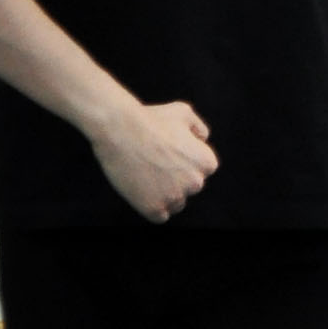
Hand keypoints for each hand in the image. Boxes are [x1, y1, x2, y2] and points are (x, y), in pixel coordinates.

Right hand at [89, 98, 216, 222]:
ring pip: (174, 204)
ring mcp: (175, 198)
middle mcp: (196, 183)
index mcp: (207, 163)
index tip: (166, 154)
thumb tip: (202, 140)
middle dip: (174, 180)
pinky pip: (160, 216)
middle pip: (188, 189)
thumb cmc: (151, 119)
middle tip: (153, 163)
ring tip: (146, 175)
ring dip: (163, 195)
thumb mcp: (183, 112)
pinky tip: (142, 190)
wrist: (120, 129)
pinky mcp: (154, 209)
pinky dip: (151, 207)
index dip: (182, 163)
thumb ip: (199, 128)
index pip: (200, 172)